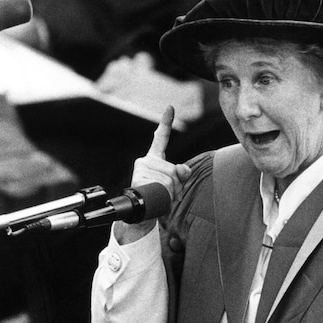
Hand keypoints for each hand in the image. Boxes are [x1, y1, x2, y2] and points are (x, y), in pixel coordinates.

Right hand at [115, 106, 191, 243]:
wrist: (140, 215)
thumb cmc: (158, 199)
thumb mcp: (174, 185)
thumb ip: (182, 173)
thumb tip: (183, 169)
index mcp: (153, 160)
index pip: (160, 139)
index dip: (165, 122)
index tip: (170, 107)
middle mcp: (145, 162)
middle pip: (174, 169)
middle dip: (176, 185)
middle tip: (165, 194)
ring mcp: (140, 169)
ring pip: (170, 178)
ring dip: (171, 192)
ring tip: (159, 197)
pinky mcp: (139, 179)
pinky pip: (162, 185)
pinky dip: (164, 194)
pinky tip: (155, 197)